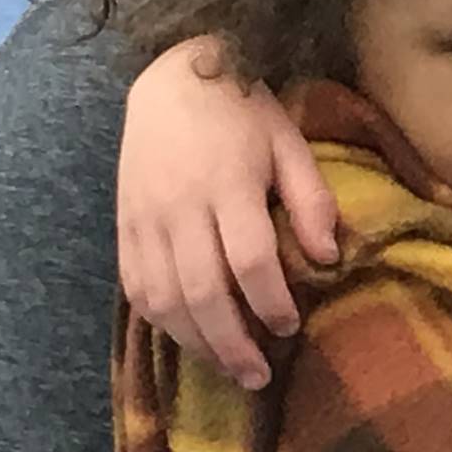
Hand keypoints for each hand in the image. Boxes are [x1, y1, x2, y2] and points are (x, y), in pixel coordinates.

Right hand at [116, 35, 338, 388]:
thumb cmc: (243, 110)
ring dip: (195, 342)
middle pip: (201, 292)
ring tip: (227, 368)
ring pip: (162, 299)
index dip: (270, 302)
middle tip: (259, 376)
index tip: (290, 327)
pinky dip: (160, 320)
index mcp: (228, 184)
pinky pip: (135, 286)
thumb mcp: (289, 142)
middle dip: (232, 343)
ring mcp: (144, 218)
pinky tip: (187, 337)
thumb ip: (311, 199)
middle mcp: (179, 207)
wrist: (172, 75)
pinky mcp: (122, 225)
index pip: (248, 260)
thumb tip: (329, 258)